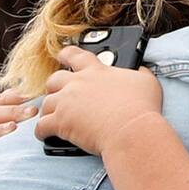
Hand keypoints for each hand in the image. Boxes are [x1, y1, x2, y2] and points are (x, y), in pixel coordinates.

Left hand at [34, 46, 162, 155]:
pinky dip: (42, 131)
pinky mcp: (60, 122)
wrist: (131, 131)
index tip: (61, 55)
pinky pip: (41, 126)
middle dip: (54, 86)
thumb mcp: (147, 81)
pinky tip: (46, 135)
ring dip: (49, 111)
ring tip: (54, 118)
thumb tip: (140, 70)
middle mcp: (77, 84)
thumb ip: (140, 72)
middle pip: (54, 79)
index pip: (76, 55)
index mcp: (96, 71)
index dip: (66, 54)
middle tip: (59, 93)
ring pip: (46, 103)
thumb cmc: (141, 107)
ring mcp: (66, 102)